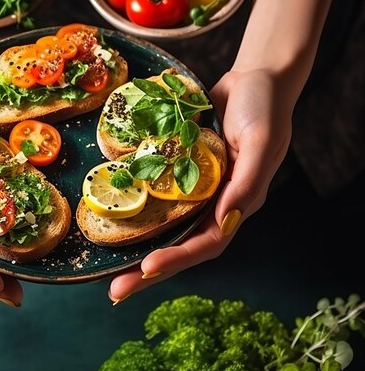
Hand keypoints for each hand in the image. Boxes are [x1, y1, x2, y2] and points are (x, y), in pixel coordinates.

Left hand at [108, 68, 293, 302]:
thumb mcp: (262, 143)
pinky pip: (158, 190)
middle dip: (149, 269)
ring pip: (164, 222)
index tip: (147, 268)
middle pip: (179, 244)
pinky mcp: (181, 166)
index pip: (206, 243)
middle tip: (114, 291)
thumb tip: (225, 217)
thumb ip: (247, 182)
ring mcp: (196, 186)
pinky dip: (139, 203)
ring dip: (138, 243)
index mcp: (237, 204)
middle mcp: (214, 202)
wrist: (254, 79)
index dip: (178, 258)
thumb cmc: (264, 110)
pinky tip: (112, 209)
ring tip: (106, 262)